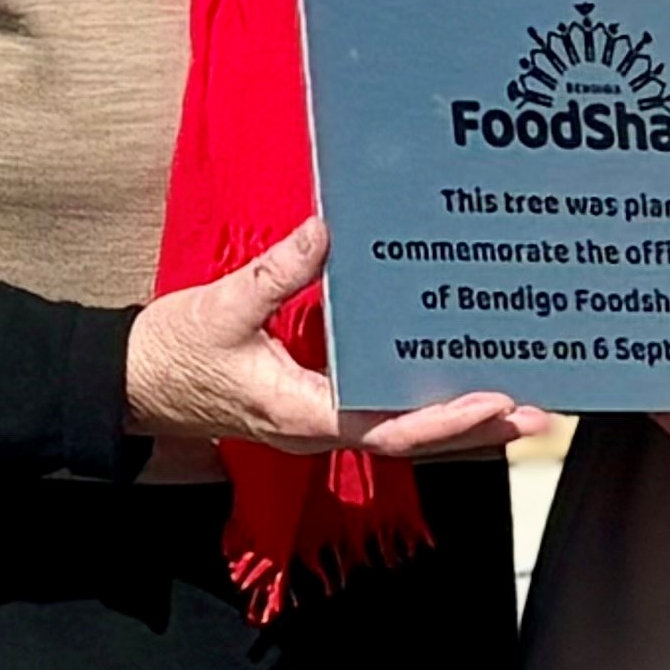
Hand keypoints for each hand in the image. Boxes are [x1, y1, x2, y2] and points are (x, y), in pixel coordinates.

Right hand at [124, 220, 548, 461]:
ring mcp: (320, 423)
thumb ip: (277, 273)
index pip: (389, 428)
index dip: (446, 419)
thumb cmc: (171, 352)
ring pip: (404, 430)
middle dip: (478, 428)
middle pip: (414, 438)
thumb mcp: (221, 306)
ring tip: (523, 404)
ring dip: (462, 421)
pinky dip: (426, 404)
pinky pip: (383, 412)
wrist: (128, 384)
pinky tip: (460, 382)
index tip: (495, 402)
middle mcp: (320, 429)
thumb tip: (327, 230)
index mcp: (301, 414)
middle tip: (542, 412)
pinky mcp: (317, 408)